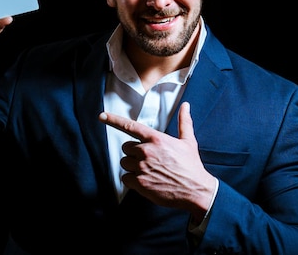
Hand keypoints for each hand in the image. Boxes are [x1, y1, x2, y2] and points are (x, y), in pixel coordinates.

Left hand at [99, 102, 216, 220]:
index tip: (101, 116)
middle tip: (149, 160)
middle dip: (134, 153)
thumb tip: (186, 105)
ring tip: (148, 171)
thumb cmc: (191, 165)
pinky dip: (132, 180)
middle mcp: (147, 151)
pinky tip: (146, 181)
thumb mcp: (188, 141)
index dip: (113, 120)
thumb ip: (184, 122)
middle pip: (126, 148)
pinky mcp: (140, 183)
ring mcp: (142, 168)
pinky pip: (125, 178)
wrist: (196, 190)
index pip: (130, 126)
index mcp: (156, 139)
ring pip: (124, 163)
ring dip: (132, 167)